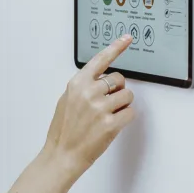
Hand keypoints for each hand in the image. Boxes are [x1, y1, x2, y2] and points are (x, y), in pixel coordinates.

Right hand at [44, 36, 136, 175]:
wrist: (62, 154)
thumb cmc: (63, 129)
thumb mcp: (66, 100)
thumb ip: (83, 87)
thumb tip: (101, 80)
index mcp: (77, 83)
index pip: (100, 60)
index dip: (116, 47)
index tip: (127, 38)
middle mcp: (89, 92)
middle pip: (120, 79)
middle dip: (118, 89)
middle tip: (107, 103)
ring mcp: (100, 108)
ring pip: (128, 96)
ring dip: (122, 105)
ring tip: (107, 115)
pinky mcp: (111, 124)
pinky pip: (131, 113)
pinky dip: (125, 118)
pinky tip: (112, 124)